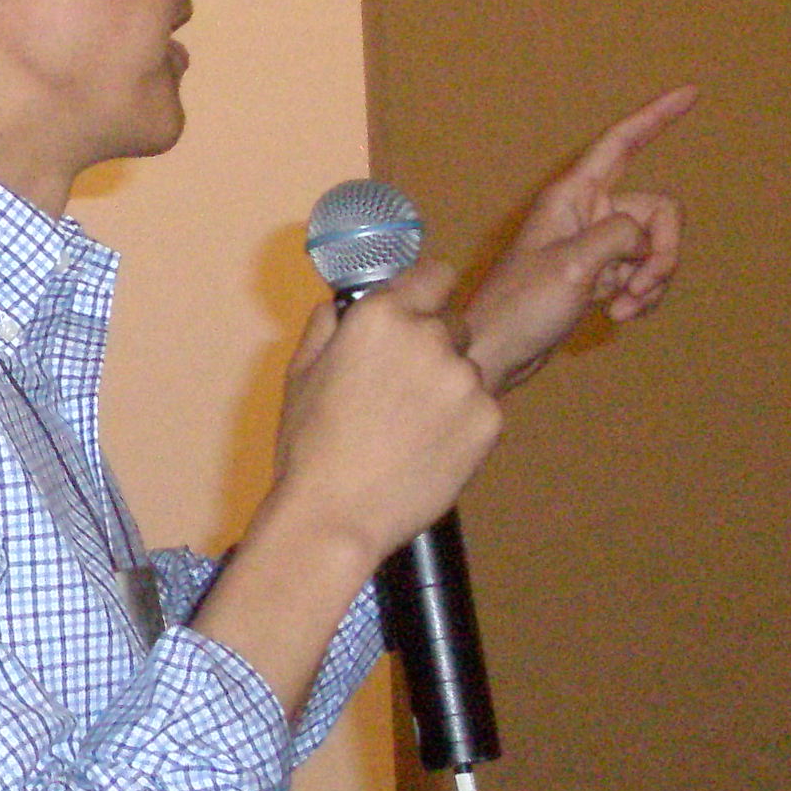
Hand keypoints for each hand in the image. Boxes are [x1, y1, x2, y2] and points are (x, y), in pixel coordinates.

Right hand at [198, 262, 500, 711]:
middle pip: (452, 323)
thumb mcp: (301, 371)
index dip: (426, 292)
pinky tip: (428, 449)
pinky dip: (463, 424)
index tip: (420, 309)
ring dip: (448, 387)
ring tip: (410, 429)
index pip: (435, 273)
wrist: (337, 516)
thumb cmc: (310, 447)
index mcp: (380, 315)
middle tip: (403, 389)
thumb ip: (328, 324)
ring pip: (467, 368)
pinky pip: (481, 407)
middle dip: (434, 345)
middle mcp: (428, 336)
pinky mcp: (489, 418)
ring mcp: (464, 378)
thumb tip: (341, 302)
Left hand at [459, 85, 697, 393]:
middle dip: (662, 252)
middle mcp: (587, 211)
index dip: (657, 116)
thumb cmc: (521, 306)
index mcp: (574, 195)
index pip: (622, 142)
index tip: (691, 92)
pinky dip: (642, 294)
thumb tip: (644, 238)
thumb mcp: (574, 266)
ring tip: (622, 308)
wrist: (499, 352)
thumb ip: (620, 236)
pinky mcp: (600, 272)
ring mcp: (595, 243)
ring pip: (655, 246)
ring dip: (651, 281)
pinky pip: (644, 272)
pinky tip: (619, 315)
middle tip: (638, 286)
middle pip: (659, 210)